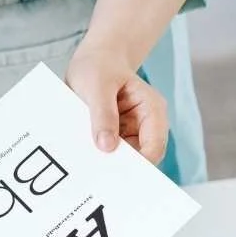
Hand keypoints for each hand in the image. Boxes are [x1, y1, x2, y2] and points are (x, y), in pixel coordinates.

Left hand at [66, 40, 168, 165]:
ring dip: (105, 162)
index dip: (140, 164)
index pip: (154, 146)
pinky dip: (96, 155)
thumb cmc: (98, 66)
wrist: (93, 59)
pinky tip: (80, 157)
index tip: (116, 174)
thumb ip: (103, 115)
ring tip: (83, 166)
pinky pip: (107, 152)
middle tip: (96, 177)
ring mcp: (130, 131)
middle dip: (120, 166)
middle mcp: (145, 124)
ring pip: (122, 158)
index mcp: (152, 110)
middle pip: (139, 157)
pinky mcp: (114, 134)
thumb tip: (107, 147)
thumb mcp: (97, 86)